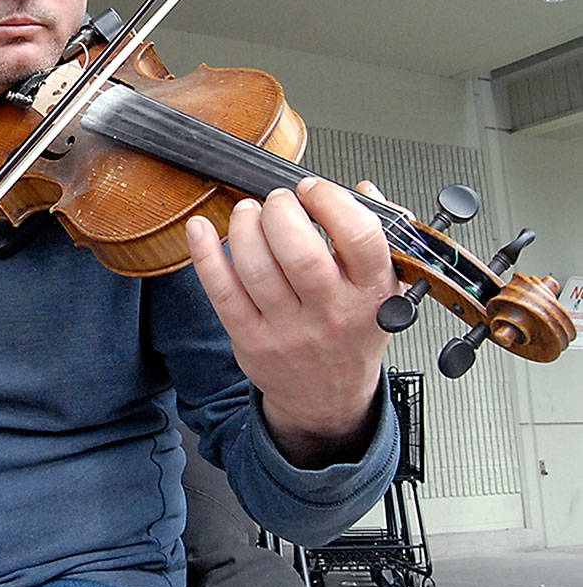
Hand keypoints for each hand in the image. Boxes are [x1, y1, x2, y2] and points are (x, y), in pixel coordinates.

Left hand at [185, 177, 398, 466]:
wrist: (328, 397)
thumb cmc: (352, 334)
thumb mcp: (385, 289)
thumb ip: (381, 235)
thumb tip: (362, 189)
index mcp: (371, 293)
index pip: (360, 237)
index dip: (332, 202)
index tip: (313, 190)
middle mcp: (332, 313)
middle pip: (300, 253)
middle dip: (280, 212)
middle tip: (276, 201)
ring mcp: (289, 330)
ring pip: (257, 268)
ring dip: (244, 227)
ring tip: (247, 212)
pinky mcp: (251, 340)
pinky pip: (222, 292)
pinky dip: (206, 255)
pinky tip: (200, 230)